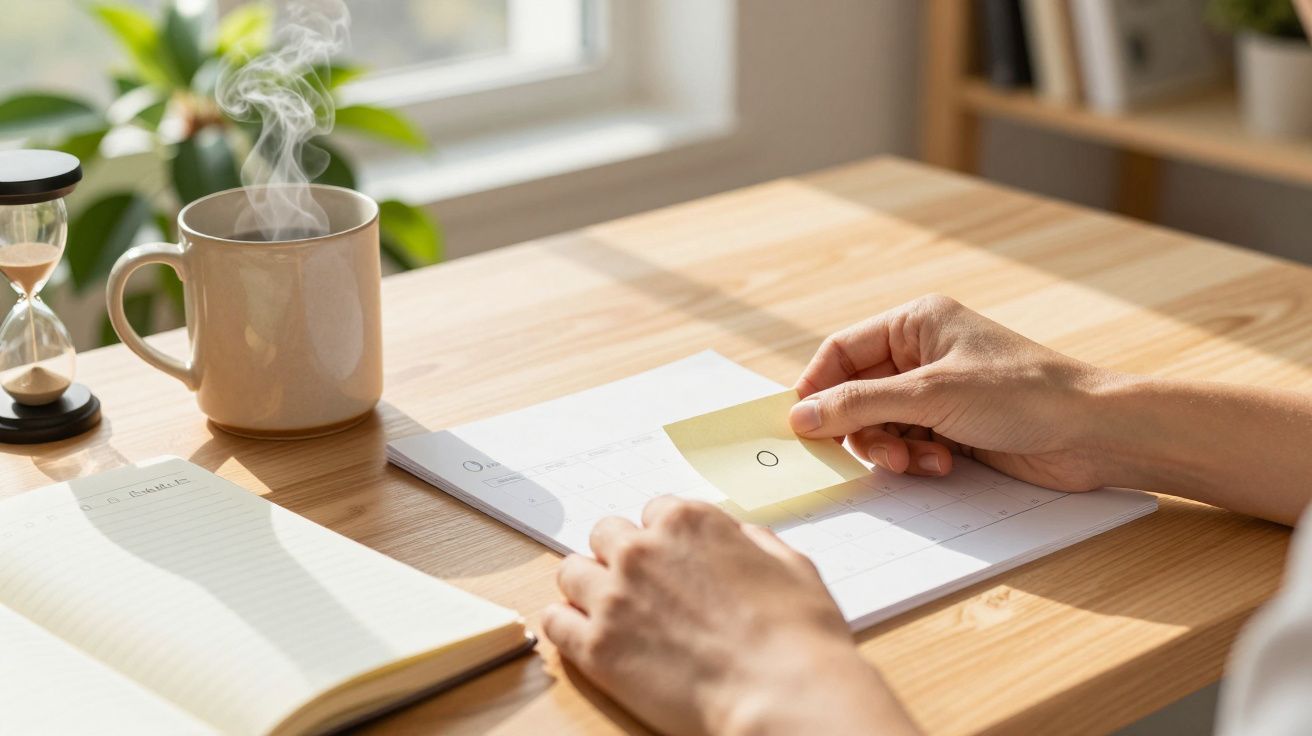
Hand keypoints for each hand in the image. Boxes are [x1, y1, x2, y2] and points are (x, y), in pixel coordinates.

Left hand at [542, 497, 917, 735]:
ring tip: (612, 613)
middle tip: (640, 588)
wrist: (784, 695)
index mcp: (689, 522)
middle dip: (621, 556)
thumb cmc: (799, 636)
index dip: (664, 539)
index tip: (672, 561)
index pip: (654, 511)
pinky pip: (554, 621)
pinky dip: (566, 626)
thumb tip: (740, 538)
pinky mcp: (596, 646)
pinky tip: (585, 637)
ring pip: (571, 572)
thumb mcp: (792, 566)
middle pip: (606, 534)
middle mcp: (643, 550)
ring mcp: (614, 597)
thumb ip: (754, 542)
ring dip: (589, 588)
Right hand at [790, 294, 1113, 491]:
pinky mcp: (954, 427)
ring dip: (893, 449)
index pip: (842, 351)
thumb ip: (859, 405)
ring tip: (920, 461)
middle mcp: (923, 354)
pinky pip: (909, 445)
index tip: (802, 425)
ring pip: (881, 425)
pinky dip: (917, 459)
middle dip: (863, 428)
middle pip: (857, 394)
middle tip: (878, 453)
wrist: (1092, 433)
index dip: (818, 387)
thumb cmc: (1021, 394)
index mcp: (916, 324)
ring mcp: (939, 392)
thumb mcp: (930, 395)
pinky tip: (944, 464)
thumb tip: (800, 415)